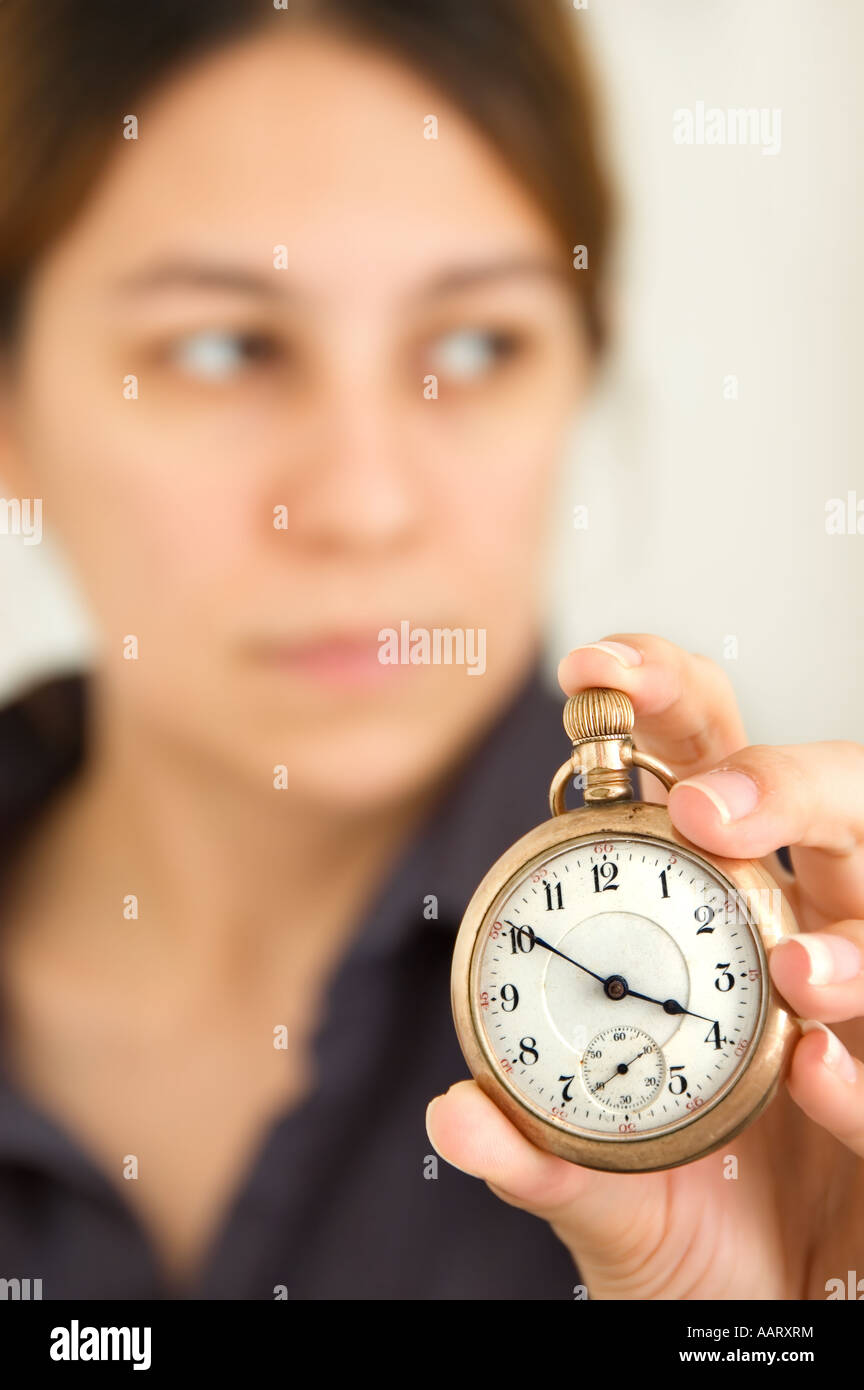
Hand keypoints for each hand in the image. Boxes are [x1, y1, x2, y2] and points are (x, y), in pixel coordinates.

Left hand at [426, 635, 863, 1298]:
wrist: (768, 1319)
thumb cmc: (692, 1232)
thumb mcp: (603, 1201)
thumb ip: (538, 1162)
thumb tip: (459, 1119)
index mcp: (722, 925)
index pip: (708, 771)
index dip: (664, 702)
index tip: (594, 672)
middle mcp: (809, 944)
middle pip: (834, 806)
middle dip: (782, 781)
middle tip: (709, 809)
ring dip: (852, 940)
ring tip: (798, 977)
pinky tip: (824, 1081)